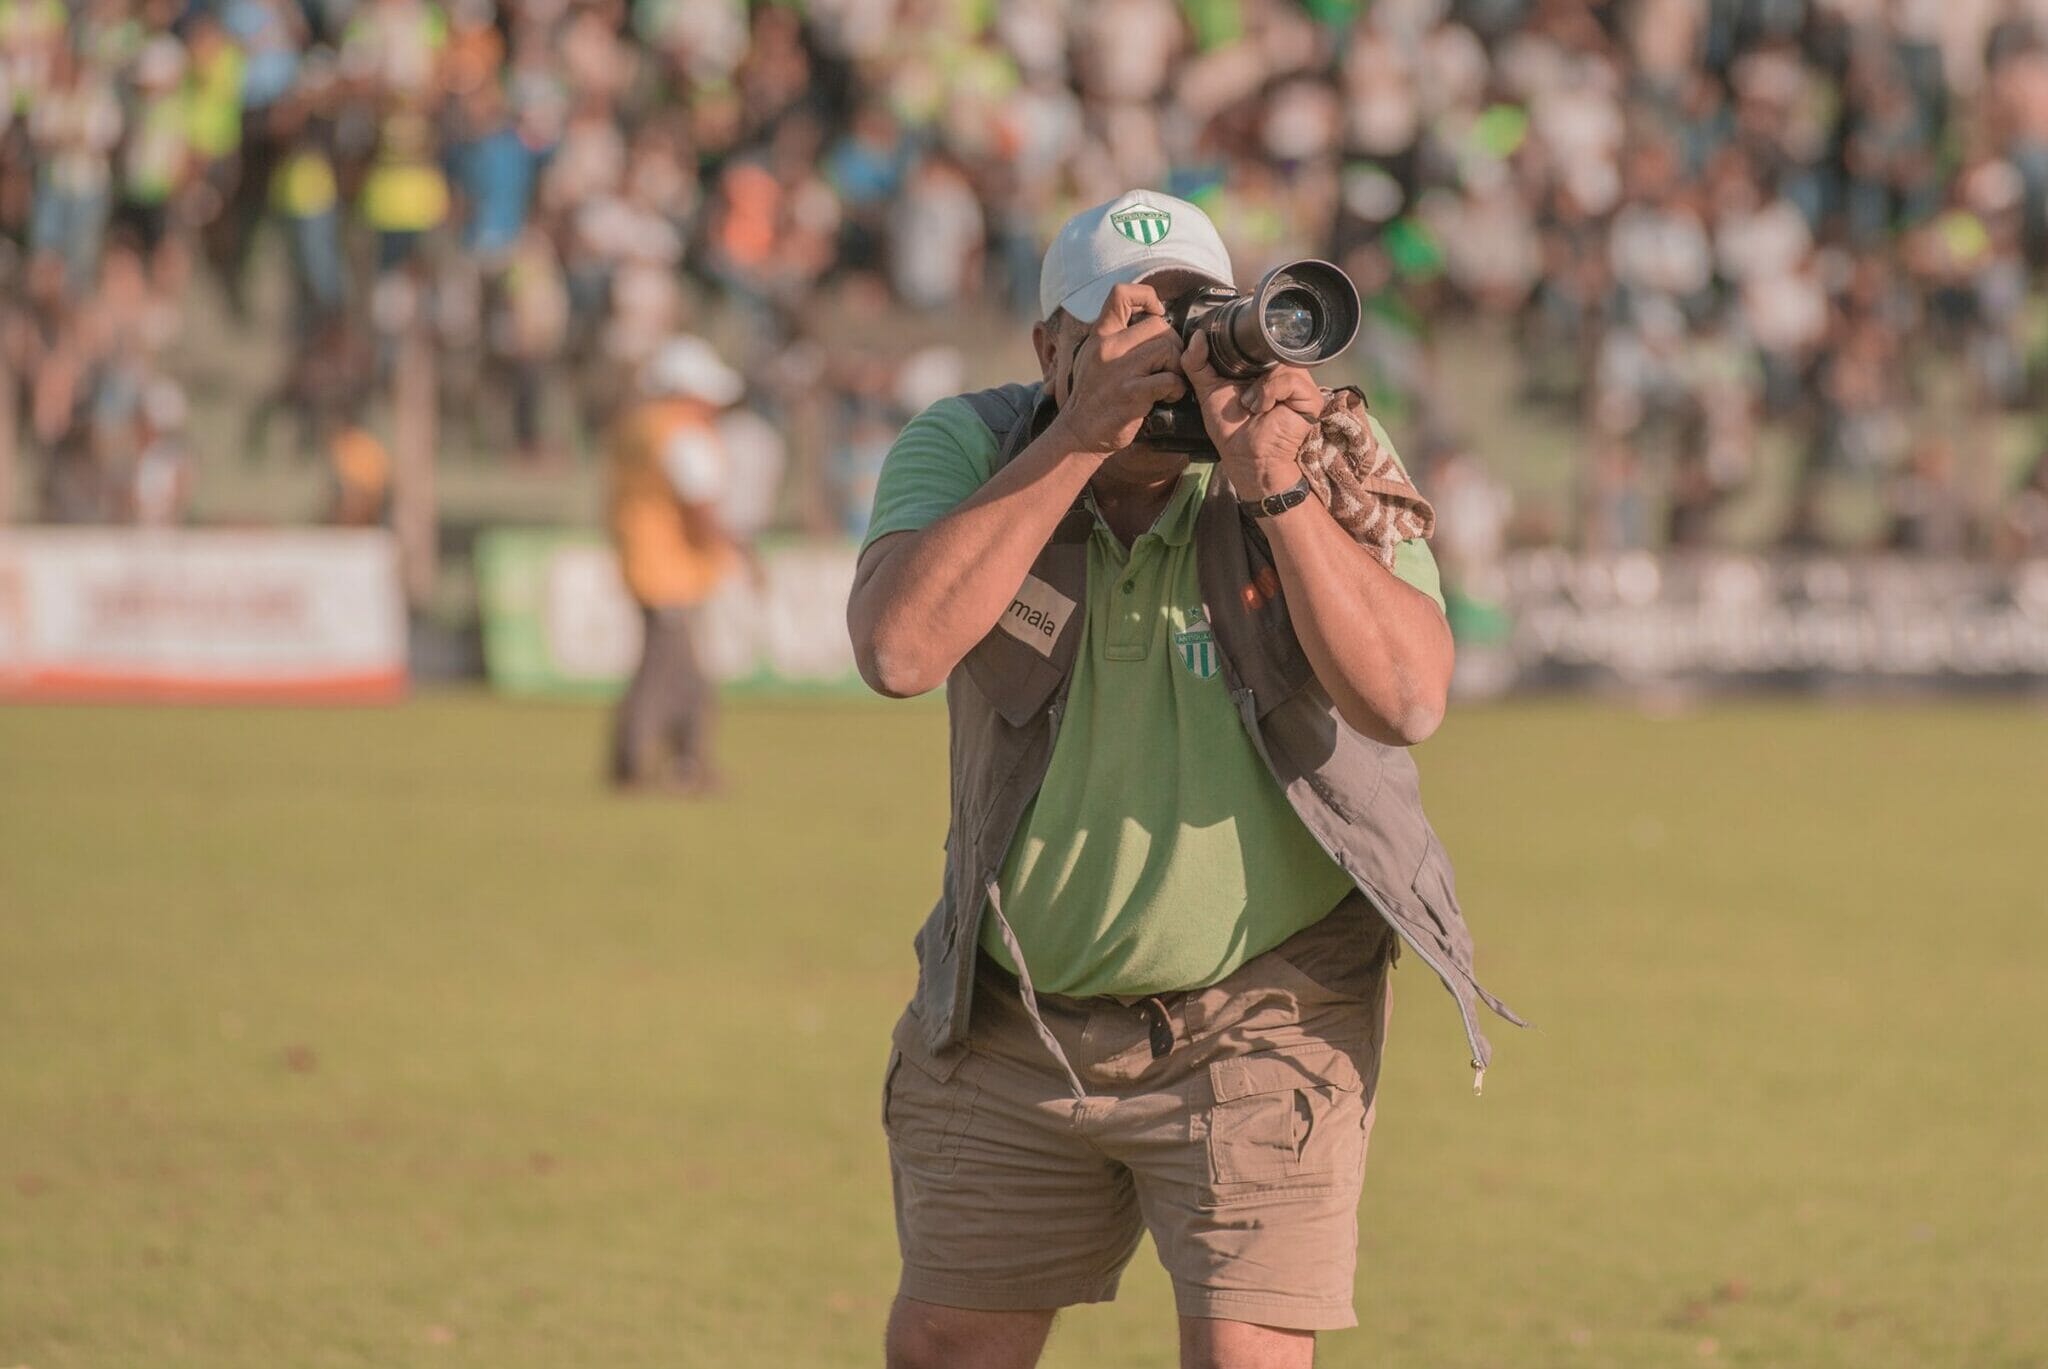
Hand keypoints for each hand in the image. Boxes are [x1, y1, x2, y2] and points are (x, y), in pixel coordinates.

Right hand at [1053, 282, 1188, 456]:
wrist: (1078, 432)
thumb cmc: (1092, 395)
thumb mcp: (1093, 356)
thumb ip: (1115, 336)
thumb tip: (1149, 318)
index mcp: (1100, 335)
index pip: (1121, 294)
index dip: (1146, 297)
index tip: (1156, 313)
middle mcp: (1108, 348)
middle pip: (1158, 325)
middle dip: (1172, 343)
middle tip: (1169, 364)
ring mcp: (1120, 371)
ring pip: (1167, 348)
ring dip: (1177, 366)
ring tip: (1170, 380)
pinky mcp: (1132, 394)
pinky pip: (1169, 379)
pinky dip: (1177, 388)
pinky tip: (1169, 396)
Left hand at [1182, 329, 1321, 499]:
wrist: (1245, 458)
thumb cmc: (1230, 428)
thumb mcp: (1207, 389)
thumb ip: (1197, 362)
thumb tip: (1197, 335)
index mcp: (1266, 367)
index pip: (1261, 342)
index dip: (1245, 347)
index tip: (1232, 364)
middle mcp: (1287, 371)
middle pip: (1272, 348)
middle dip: (1250, 368)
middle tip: (1242, 393)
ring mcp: (1302, 384)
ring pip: (1281, 363)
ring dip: (1259, 386)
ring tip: (1252, 405)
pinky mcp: (1312, 398)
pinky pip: (1290, 379)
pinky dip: (1271, 393)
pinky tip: (1265, 409)